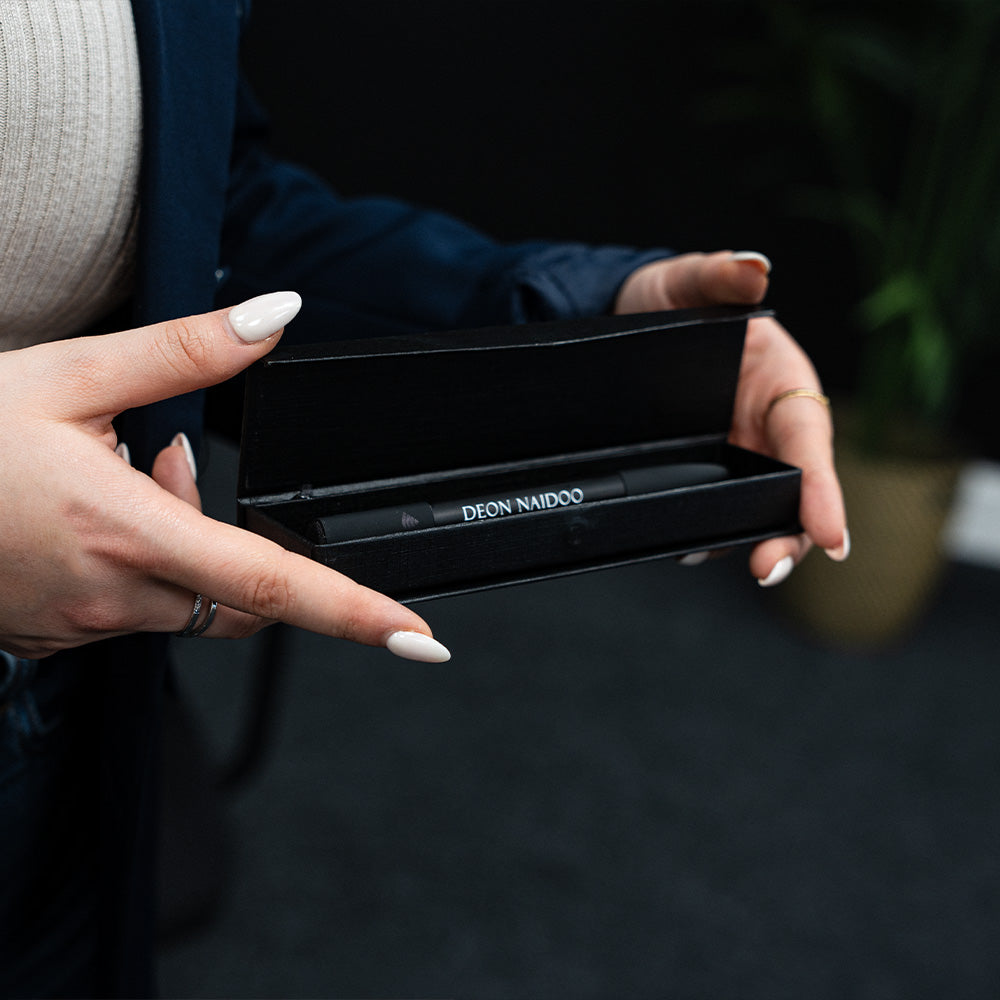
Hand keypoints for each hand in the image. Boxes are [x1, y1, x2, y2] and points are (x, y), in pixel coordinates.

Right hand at [0, 293, 448, 661]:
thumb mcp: (70, 373)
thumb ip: (186, 352)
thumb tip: (274, 315)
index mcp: (125, 533)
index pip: (276, 586)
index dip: (358, 615)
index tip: (421, 639)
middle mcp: (109, 596)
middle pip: (233, 585)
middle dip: (227, 528)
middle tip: (155, 454)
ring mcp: (79, 623)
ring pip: (183, 595)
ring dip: (177, 536)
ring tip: (106, 471)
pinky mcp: (55, 633)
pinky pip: (133, 604)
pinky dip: (138, 559)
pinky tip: (79, 512)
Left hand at [615, 251, 847, 583]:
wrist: (621, 319)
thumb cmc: (667, 299)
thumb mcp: (688, 282)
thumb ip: (719, 276)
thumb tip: (754, 267)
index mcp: (781, 381)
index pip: (809, 439)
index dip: (823, 489)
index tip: (831, 533)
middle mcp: (765, 424)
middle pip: (792, 490)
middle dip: (788, 534)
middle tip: (766, 567)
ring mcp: (733, 451)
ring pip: (757, 507)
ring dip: (746, 539)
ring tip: (713, 555)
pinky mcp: (702, 467)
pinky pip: (715, 504)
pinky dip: (708, 529)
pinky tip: (686, 546)